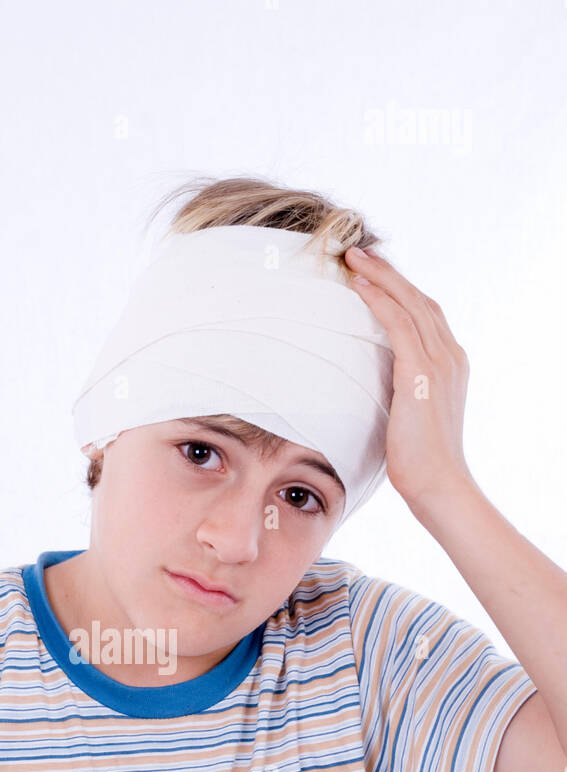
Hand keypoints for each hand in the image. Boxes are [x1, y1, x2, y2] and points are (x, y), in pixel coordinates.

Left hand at [344, 244, 475, 508]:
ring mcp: (440, 362)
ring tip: (353, 258)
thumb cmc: (419, 463)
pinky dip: (379, 299)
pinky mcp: (422, 373)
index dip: (399, 290)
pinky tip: (359, 284)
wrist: (439, 485)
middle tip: (358, 252)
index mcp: (450, 365)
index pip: (425, 314)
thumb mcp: (410, 418)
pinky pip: (399, 323)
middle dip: (388, 273)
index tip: (373, 273)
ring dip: (380, 276)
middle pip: (419, 299)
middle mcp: (450, 356)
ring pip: (409, 303)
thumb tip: (373, 389)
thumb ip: (400, 393)